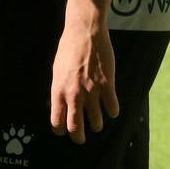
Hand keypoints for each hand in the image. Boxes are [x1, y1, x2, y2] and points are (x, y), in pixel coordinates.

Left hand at [50, 23, 118, 144]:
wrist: (85, 31)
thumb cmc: (69, 48)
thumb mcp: (57, 69)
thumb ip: (59, 89)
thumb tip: (60, 105)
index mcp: (58, 90)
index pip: (57, 122)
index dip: (61, 130)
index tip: (64, 130)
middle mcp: (74, 94)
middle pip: (76, 129)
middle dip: (79, 137)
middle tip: (81, 138)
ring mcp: (91, 91)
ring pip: (96, 123)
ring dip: (97, 124)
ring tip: (97, 121)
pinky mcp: (107, 85)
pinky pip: (112, 109)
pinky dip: (112, 111)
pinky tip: (110, 106)